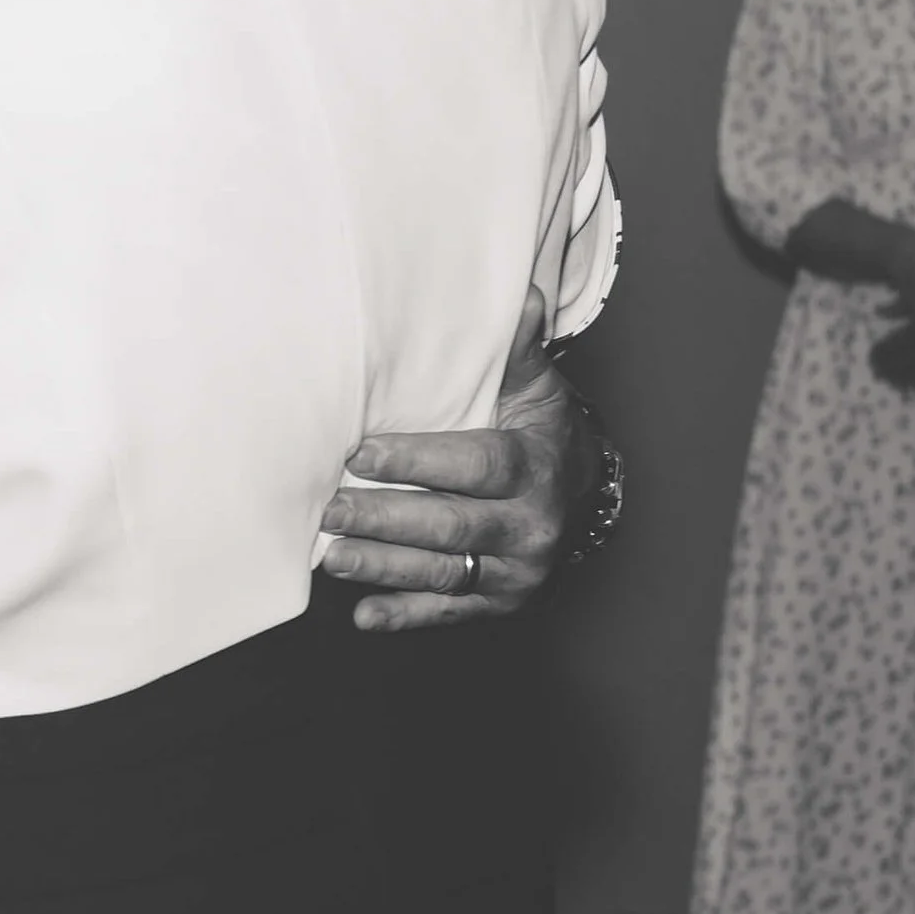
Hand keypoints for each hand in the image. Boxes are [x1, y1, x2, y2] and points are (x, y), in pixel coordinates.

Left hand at [319, 291, 587, 630]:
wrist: (585, 498)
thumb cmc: (544, 437)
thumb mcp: (539, 393)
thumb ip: (518, 352)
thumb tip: (516, 297)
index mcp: (535, 469)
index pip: (476, 466)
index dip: (418, 463)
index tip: (361, 455)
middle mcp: (530, 526)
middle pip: (452, 525)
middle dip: (386, 519)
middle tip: (329, 510)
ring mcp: (516, 570)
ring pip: (444, 572)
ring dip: (383, 567)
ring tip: (331, 557)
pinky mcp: (500, 602)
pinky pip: (449, 611)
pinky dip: (405, 615)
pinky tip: (364, 615)